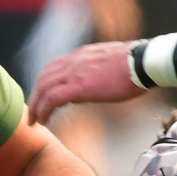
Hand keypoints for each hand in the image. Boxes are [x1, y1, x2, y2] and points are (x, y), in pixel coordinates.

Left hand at [27, 41, 142, 124]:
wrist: (143, 61)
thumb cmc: (136, 65)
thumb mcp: (110, 63)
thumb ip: (96, 71)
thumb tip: (93, 84)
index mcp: (81, 55)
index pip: (53, 67)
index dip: (45, 83)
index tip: (43, 97)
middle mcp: (74, 61)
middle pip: (44, 77)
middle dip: (35, 96)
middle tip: (33, 112)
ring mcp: (74, 72)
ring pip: (43, 87)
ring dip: (36, 105)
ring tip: (34, 120)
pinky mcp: (79, 86)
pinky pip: (52, 98)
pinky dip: (43, 109)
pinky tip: (43, 120)